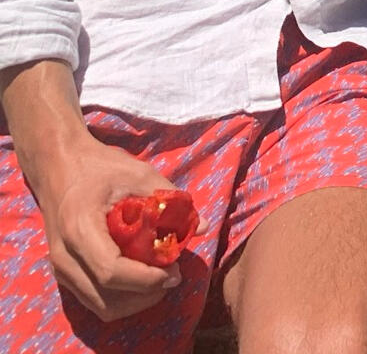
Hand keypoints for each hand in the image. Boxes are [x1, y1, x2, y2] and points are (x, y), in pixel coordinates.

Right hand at [34, 136, 187, 321]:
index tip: (175, 269)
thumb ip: (169, 199)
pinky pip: (95, 299)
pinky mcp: (65, 275)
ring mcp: (61, 270)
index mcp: (80, 228)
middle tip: (174, 273)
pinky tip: (143, 278)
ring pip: (101, 307)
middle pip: (107, 298)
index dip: (147, 278)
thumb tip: (201, 227)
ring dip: (136, 301)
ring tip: (161, 277)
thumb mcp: (137, 173)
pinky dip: (123, 297)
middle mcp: (65, 257)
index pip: (111, 270)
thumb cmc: (98, 166)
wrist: (58, 165)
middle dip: (146, 294)